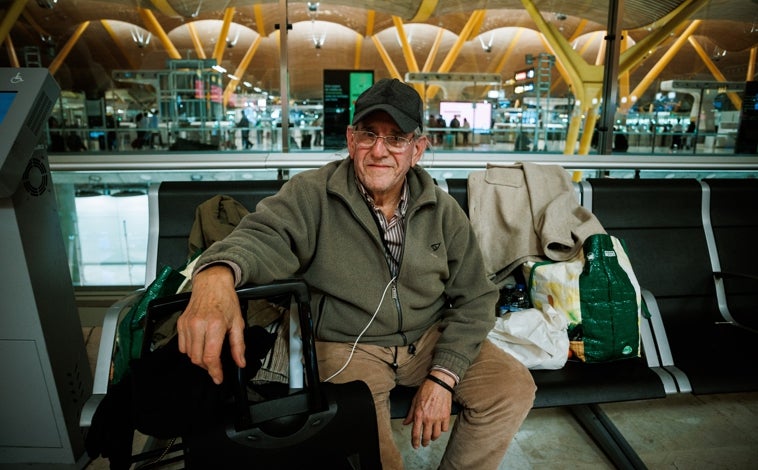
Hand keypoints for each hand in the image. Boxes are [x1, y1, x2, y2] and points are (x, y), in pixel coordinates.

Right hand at [176, 265, 245, 383]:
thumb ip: (238, 345)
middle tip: (216, 366)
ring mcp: (187, 324)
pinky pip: (182, 346)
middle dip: (207, 367)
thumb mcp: (238, 322)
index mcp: (215, 325)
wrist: (212, 283)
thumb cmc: (225, 300)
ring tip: (209, 354)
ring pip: (189, 354)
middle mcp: (198, 325)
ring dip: (199, 359)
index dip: (214, 372)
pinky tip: (200, 345)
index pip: (210, 357)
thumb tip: (240, 362)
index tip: (218, 378)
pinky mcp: (180, 323)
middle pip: (198, 359)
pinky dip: (190, 350)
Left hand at [403, 371, 452, 447]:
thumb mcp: (414, 401)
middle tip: (424, 443)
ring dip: (433, 438)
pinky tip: (439, 428)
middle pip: (426, 437)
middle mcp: (428, 418)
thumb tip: (406, 423)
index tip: (415, 445)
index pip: (415, 434)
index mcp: (419, 415)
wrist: (439, 383)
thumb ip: (410, 414)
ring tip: (432, 437)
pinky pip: (444, 429)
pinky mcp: (446, 416)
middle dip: (424, 443)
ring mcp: (438, 418)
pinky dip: (442, 430)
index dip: (415, 442)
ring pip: (436, 435)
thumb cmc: (426, 389)